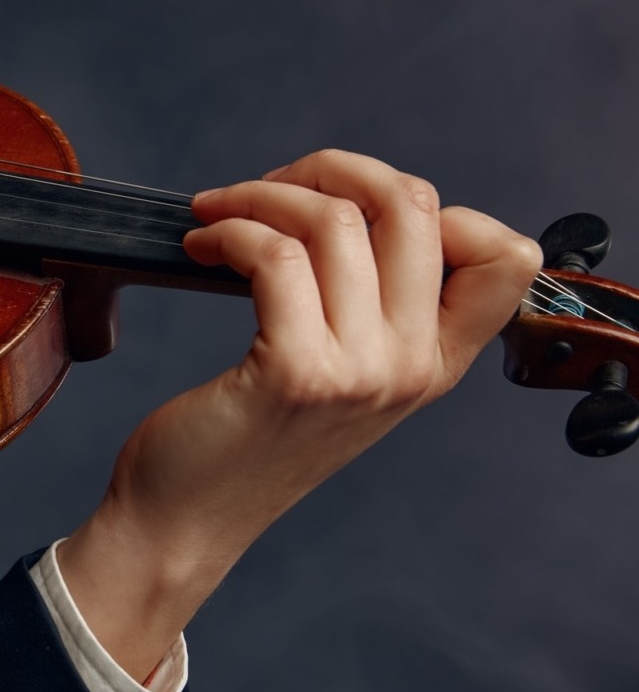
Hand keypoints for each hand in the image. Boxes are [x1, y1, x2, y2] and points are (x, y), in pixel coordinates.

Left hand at [57, 149, 543, 679]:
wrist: (184, 521)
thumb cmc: (245, 437)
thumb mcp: (336, 375)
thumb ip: (368, 309)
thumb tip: (347, 203)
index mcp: (435, 363)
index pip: (507, 256)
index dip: (430, 203)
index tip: (343, 206)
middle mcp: (413, 367)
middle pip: (414, 206)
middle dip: (329, 169)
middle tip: (265, 189)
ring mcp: (361, 373)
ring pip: (336, 221)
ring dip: (260, 196)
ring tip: (216, 216)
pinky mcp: (297, 374)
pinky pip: (277, 256)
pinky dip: (231, 231)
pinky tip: (200, 245)